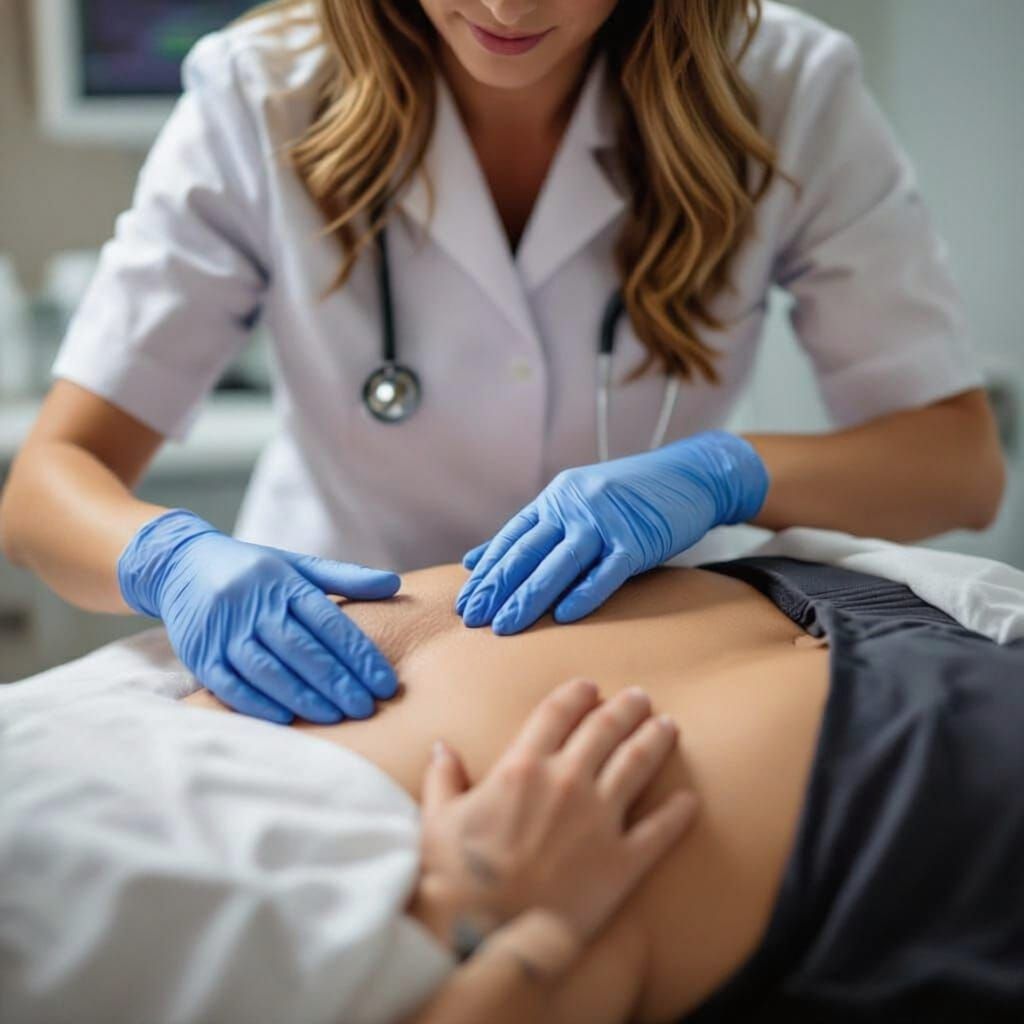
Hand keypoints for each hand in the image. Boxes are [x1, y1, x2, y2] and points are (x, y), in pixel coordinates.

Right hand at [117, 508, 399, 724]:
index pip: (329, 622)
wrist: (178, 563)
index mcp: (284, 582)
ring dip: (302, 696)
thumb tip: (394, 583)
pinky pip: (229, 683)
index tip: (385, 683)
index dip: (359, 654)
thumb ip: (345, 578)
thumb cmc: (253, 569)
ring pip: (267, 668)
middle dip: (337, 681)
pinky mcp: (199, 653)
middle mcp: (254, 604)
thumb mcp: (297, 565)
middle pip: (301, 649)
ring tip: (334, 717)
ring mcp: (224, 630)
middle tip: (365, 708)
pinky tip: (286, 717)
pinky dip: (257, 702)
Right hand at [411, 678, 697, 950]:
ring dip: (655, 740)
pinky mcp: (622, 863)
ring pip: (637, 764)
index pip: (557, 713)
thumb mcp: (437, 819)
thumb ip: (444, 779)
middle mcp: (567, 782)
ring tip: (668, 726)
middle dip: (625, 708)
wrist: (481, 936)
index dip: (576, 694)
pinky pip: (660, 830)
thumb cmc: (453, 879)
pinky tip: (690, 800)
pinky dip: (678, 812)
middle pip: (605, 729)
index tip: (590, 687)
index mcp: (523, 767)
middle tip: (641, 698)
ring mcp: (599, 820)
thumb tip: (442, 748)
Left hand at [455, 430, 768, 633]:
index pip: (512, 539)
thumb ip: (527, 533)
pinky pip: (608, 570)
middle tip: (474, 619)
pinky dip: (585, 592)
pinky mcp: (638, 539)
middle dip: (499, 588)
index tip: (465, 603)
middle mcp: (574, 506)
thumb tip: (473, 560)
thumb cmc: (630, 497)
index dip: (488, 572)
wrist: (692, 475)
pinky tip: (564, 616)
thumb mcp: (573, 505)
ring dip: (531, 596)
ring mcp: (606, 521)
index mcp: (556, 499)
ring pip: (561, 563)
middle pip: (529, 552)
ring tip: (506, 626)